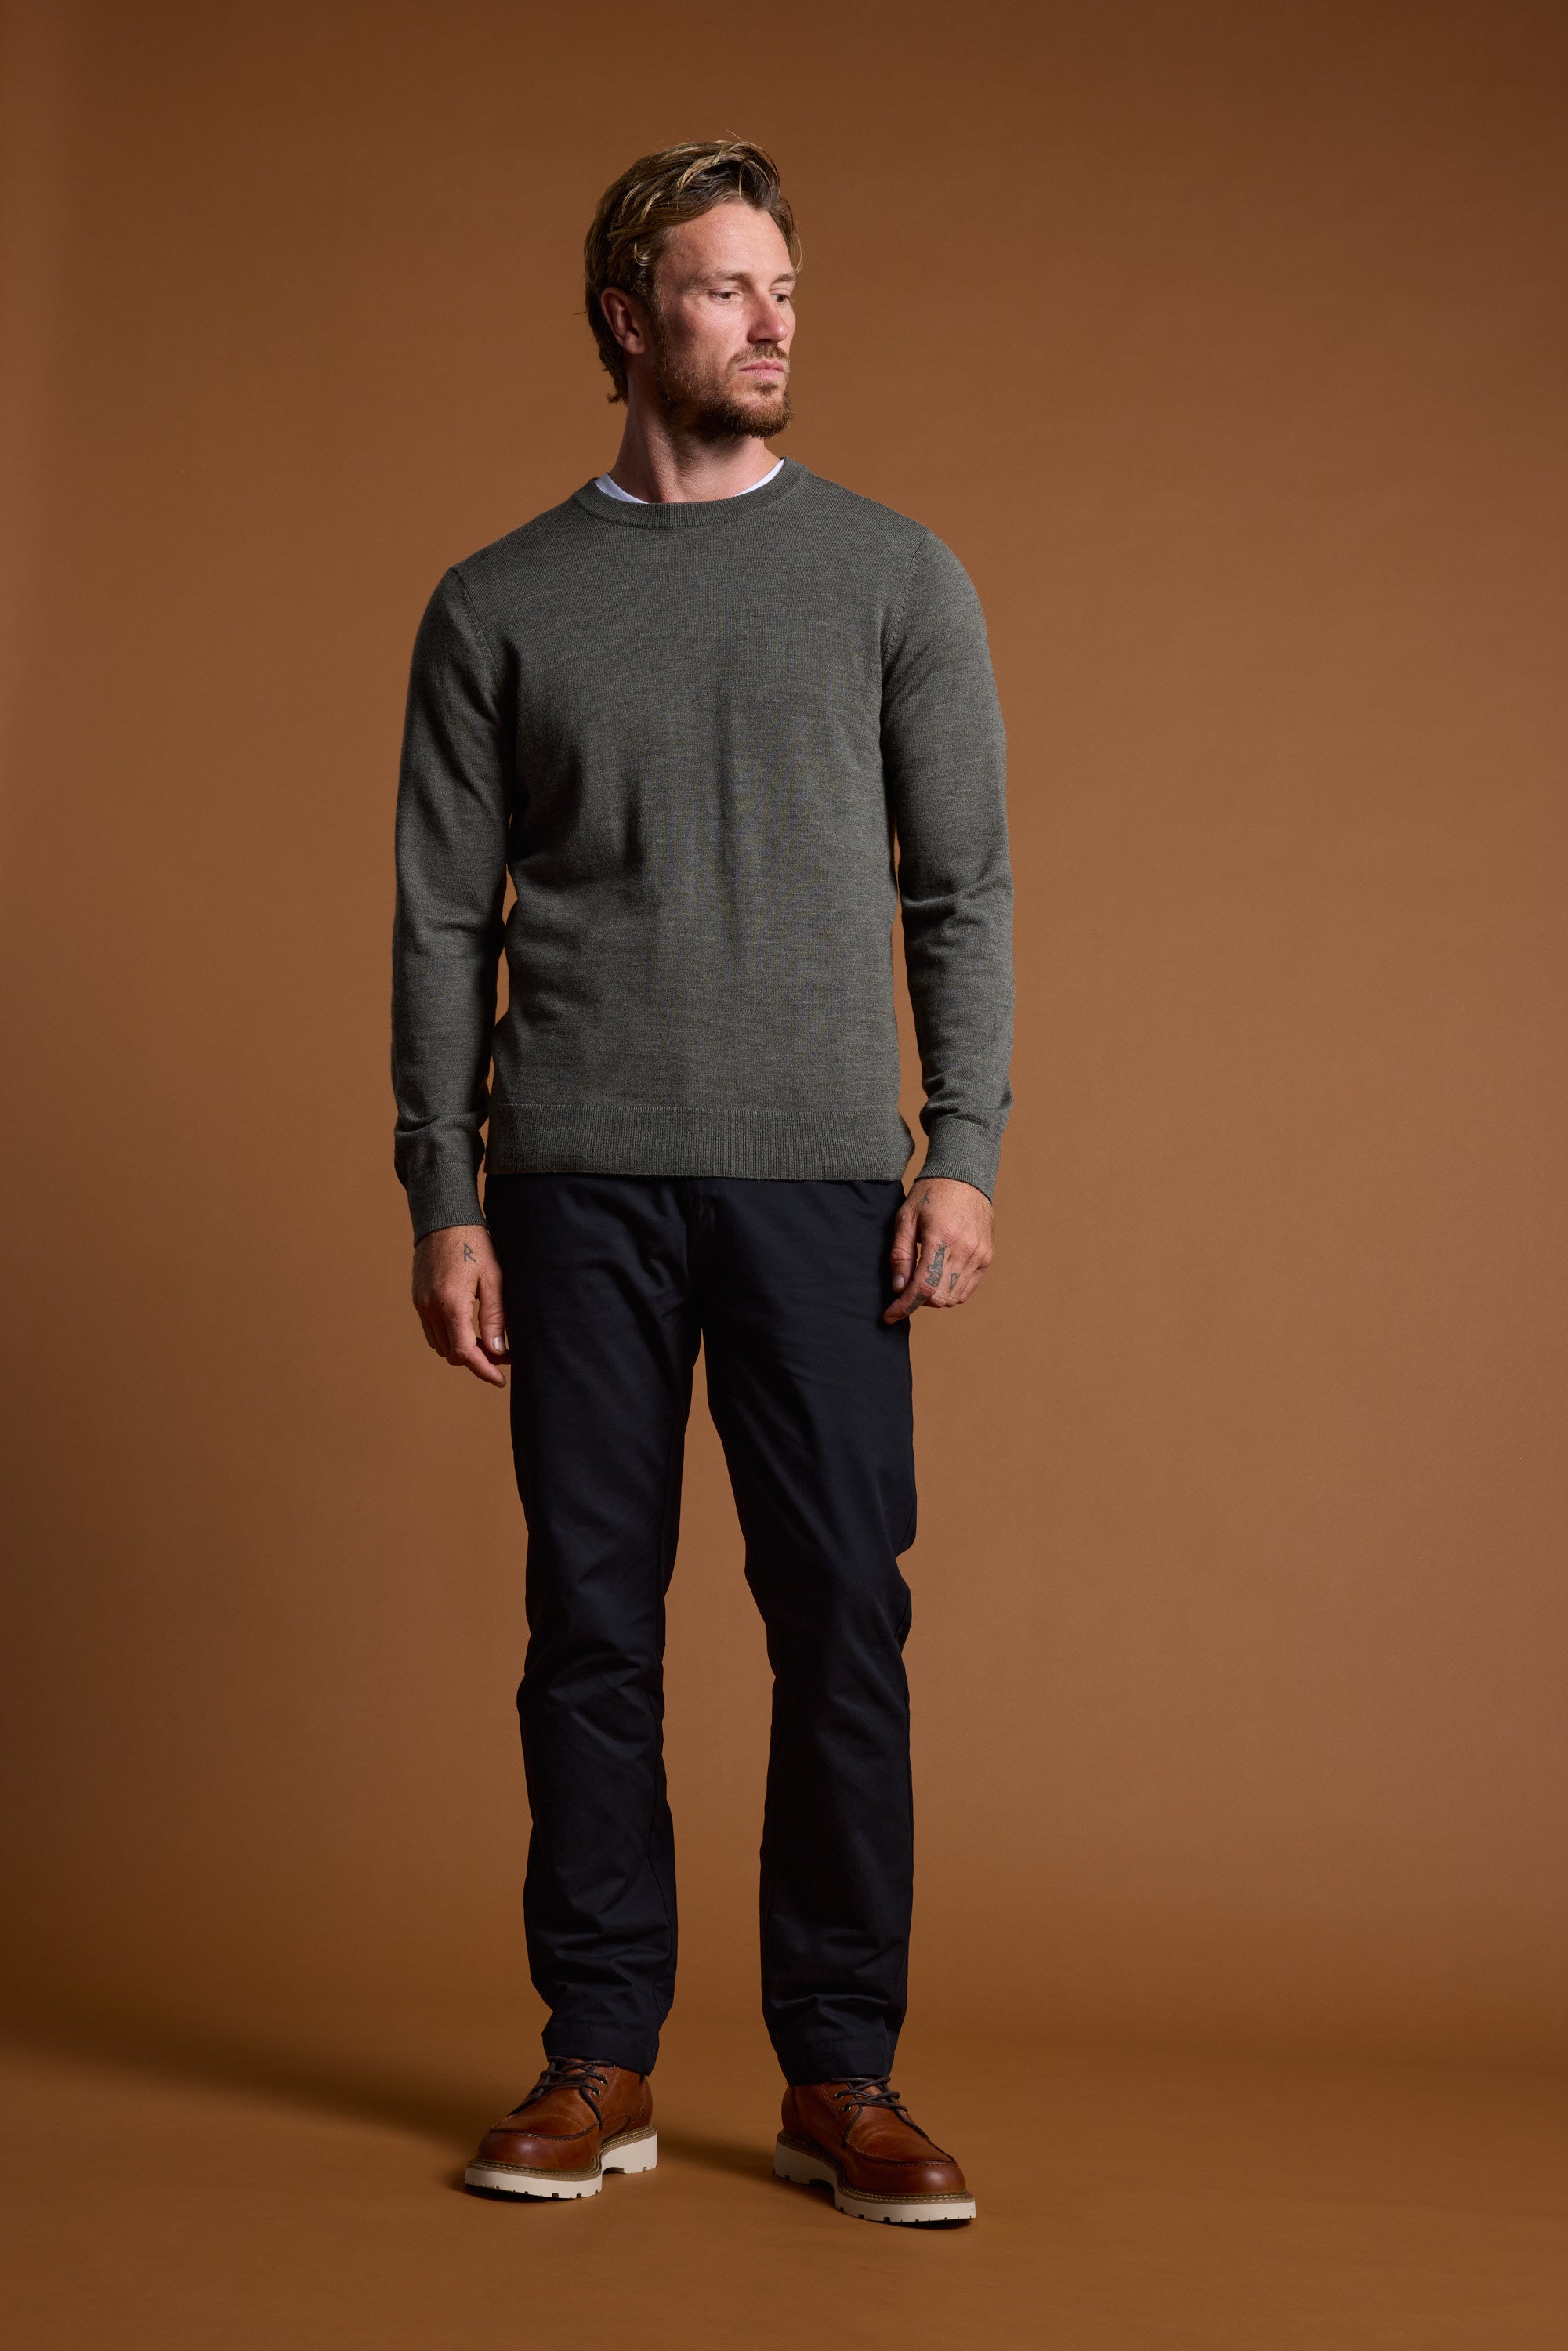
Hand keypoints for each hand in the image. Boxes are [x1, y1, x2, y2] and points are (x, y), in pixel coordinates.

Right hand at [412, 1223, 508, 1385]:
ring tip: (487, 1342)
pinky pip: (431, 1330)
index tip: (500, 1379)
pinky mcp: (417, 1298)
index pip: (463, 1352)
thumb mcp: (494, 1279)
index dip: (483, 1369)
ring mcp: (419, 1303)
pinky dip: (449, 1336)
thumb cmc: (474, 1243)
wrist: (443, 1217)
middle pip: (451, 1354)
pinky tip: (468, 1328)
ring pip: (439, 1345)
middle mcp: (429, 1307)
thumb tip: (498, 1351)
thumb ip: (495, 1318)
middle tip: (502, 1355)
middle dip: (476, 1360)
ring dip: (461, 1350)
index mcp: (450, 1303)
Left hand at [884, 1177, 993, 1321]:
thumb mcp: (906, 1219)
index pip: (924, 1287)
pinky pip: (967, 1289)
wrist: (964, 1177)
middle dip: (917, 1301)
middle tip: (905, 1289)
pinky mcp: (987, 1257)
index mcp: (942, 1238)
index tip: (890, 1315)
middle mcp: (966, 1249)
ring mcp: (980, 1255)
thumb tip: (899, 1288)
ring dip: (934, 1298)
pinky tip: (938, 1278)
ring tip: (921, 1280)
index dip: (904, 1306)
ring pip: (954, 1297)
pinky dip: (950, 1291)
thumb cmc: (931, 1194)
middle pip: (940, 1297)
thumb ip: (900, 1255)